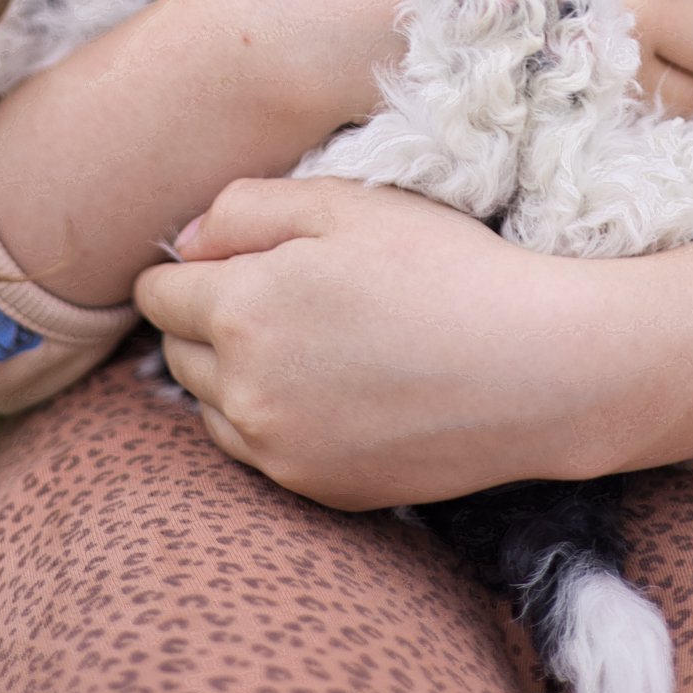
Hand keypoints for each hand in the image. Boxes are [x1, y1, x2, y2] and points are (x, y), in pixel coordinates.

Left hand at [134, 182, 692, 500]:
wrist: (534, 366)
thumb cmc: (442, 265)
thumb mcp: (343, 202)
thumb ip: (245, 210)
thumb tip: (185, 241)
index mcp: (240, 310)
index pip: (158, 292)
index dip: (195, 263)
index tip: (239, 252)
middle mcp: (243, 392)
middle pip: (179, 351)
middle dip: (212, 317)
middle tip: (288, 289)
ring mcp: (279, 451)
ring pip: (213, 406)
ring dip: (237, 372)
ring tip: (317, 337)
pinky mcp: (316, 490)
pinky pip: (257, 451)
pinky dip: (274, 418)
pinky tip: (338, 385)